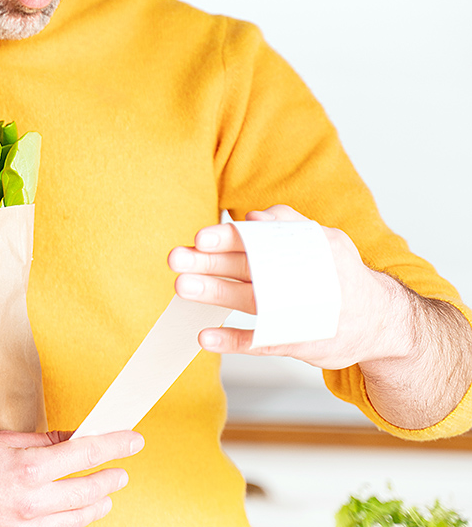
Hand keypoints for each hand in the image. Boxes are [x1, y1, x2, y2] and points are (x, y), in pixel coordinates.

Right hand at [0, 428, 143, 526]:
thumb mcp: (3, 440)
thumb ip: (43, 441)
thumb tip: (72, 438)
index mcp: (31, 466)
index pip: (87, 452)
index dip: (116, 445)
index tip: (134, 440)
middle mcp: (33, 499)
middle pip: (90, 490)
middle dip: (111, 478)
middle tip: (123, 471)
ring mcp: (27, 526)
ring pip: (78, 520)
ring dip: (97, 505)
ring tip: (106, 495)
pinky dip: (72, 524)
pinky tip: (77, 515)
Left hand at [167, 204, 406, 369]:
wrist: (383, 321)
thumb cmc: (341, 273)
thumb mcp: (326, 241)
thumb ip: (288, 224)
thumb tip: (253, 217)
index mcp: (306, 249)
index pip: (261, 240)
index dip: (230, 238)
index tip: (200, 238)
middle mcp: (302, 279)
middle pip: (248, 267)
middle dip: (210, 263)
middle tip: (176, 259)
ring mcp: (300, 314)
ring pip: (250, 300)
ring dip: (214, 293)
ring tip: (182, 287)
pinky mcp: (299, 343)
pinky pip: (261, 342)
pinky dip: (233, 341)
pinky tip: (205, 337)